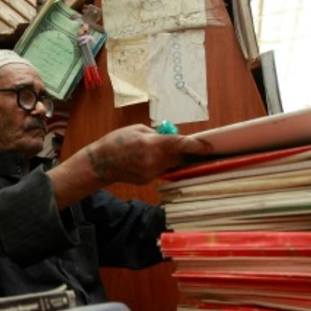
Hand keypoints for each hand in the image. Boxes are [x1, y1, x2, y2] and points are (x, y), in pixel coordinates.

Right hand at [83, 124, 211, 184]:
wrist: (99, 163)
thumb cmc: (116, 141)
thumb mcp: (137, 129)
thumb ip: (157, 134)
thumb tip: (171, 138)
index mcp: (152, 144)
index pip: (181, 145)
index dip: (197, 146)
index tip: (210, 147)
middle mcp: (154, 160)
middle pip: (179, 157)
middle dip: (184, 152)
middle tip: (188, 147)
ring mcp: (151, 173)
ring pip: (170, 164)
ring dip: (170, 158)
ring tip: (153, 151)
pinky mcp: (147, 180)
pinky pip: (160, 170)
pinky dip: (158, 164)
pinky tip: (143, 160)